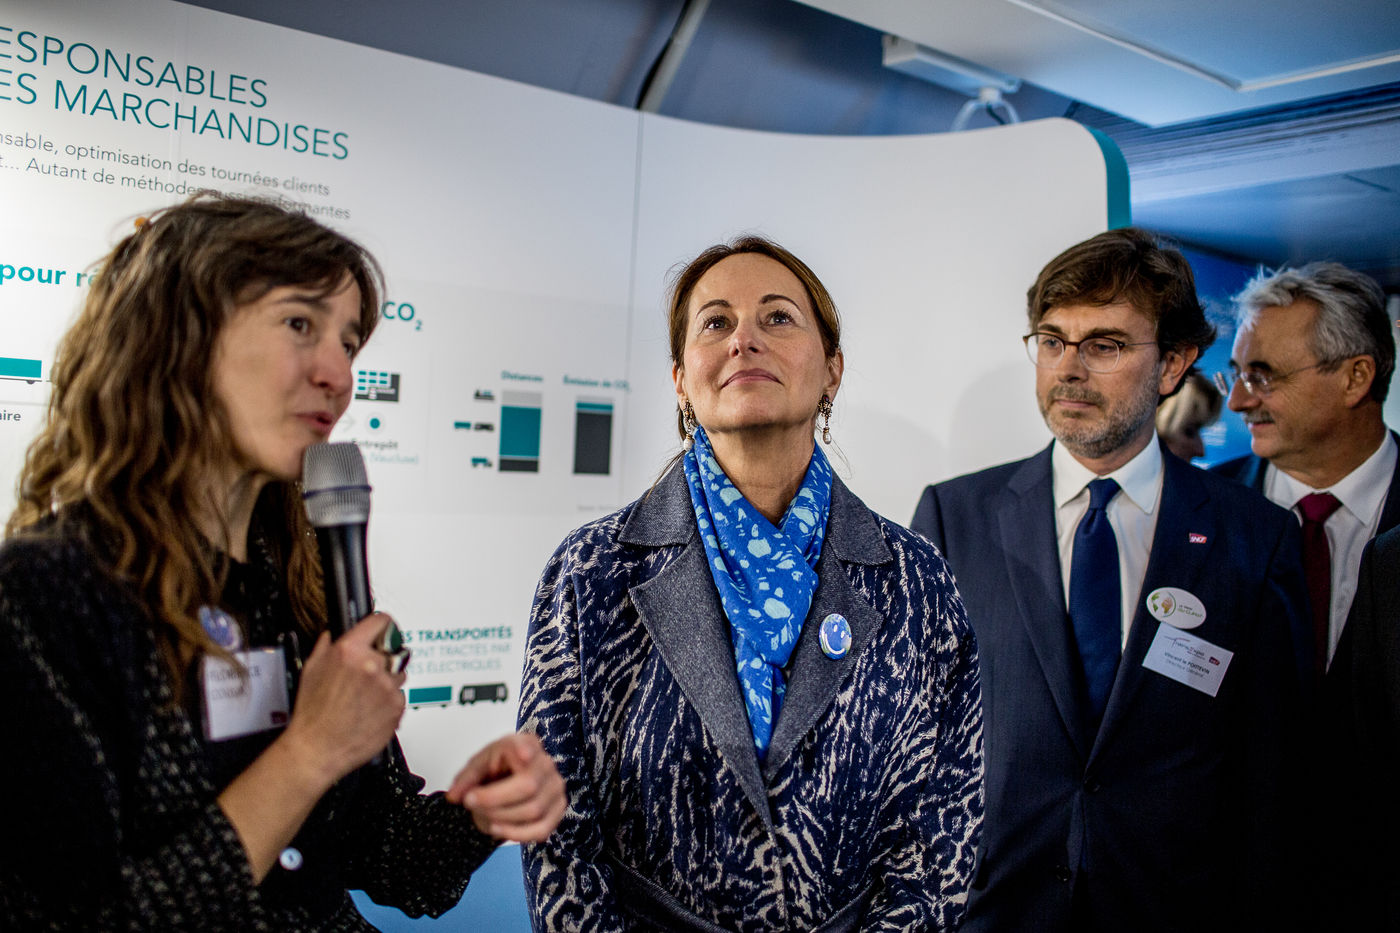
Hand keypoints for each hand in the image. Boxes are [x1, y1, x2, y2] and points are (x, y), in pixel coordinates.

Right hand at [279, 612, 406, 786]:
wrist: (318, 748)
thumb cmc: (313, 714)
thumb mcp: (311, 669)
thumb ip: (326, 645)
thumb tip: (333, 634)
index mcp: (350, 650)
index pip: (381, 621)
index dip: (382, 624)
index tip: (383, 628)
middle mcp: (372, 665)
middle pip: (393, 647)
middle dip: (382, 656)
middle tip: (368, 672)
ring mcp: (387, 686)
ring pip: (399, 672)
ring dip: (388, 679)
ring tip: (365, 695)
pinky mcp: (397, 706)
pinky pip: (400, 695)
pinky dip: (389, 701)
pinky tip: (370, 709)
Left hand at [445, 733, 565, 841]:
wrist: (508, 781)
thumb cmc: (494, 769)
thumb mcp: (476, 768)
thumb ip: (464, 780)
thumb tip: (454, 797)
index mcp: (526, 743)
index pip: (526, 749)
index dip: (526, 753)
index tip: (521, 755)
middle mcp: (546, 763)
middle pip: (528, 786)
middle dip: (494, 800)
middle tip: (470, 802)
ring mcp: (555, 787)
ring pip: (533, 811)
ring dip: (501, 818)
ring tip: (483, 814)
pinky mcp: (558, 809)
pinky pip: (541, 829)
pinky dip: (517, 834)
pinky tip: (498, 829)